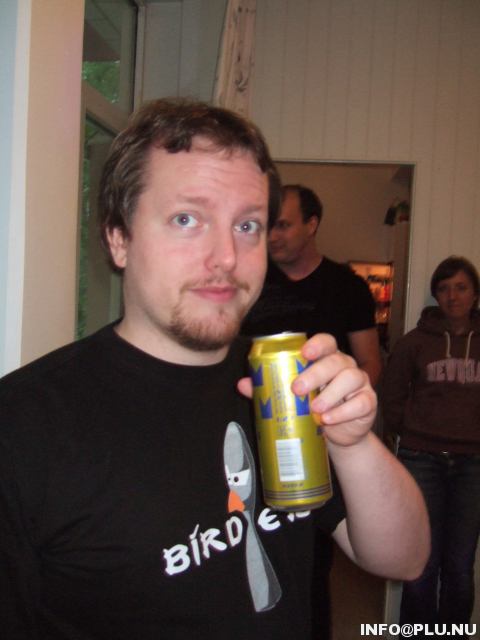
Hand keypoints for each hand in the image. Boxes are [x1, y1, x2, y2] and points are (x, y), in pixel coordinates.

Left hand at [238, 333, 376, 447]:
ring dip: (331, 394)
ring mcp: (360, 383)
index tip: (304, 353)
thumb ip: (269, 387)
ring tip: (315, 410)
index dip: (317, 344)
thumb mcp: (292, 398)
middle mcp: (345, 366)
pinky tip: (328, 420)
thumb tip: (242, 384)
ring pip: (351, 378)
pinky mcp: (368, 402)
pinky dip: (344, 412)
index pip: (326, 342)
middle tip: (297, 389)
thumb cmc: (314, 408)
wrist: (338, 435)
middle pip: (335, 361)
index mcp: (326, 359)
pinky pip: (361, 402)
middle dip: (316, 373)